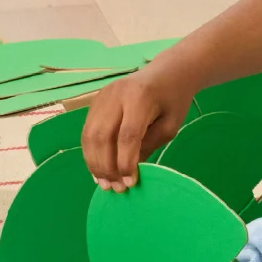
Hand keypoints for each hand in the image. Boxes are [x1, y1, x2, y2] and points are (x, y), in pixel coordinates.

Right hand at [80, 71, 190, 189]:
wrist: (166, 72)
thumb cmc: (173, 101)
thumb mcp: (170, 126)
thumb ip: (149, 145)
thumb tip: (127, 172)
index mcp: (140, 97)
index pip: (127, 135)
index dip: (126, 162)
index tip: (130, 183)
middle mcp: (116, 94)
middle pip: (102, 136)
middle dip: (106, 166)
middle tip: (115, 188)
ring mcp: (102, 96)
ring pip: (89, 135)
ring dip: (94, 163)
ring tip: (104, 183)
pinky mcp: (95, 101)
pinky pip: (87, 131)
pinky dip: (91, 153)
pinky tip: (99, 170)